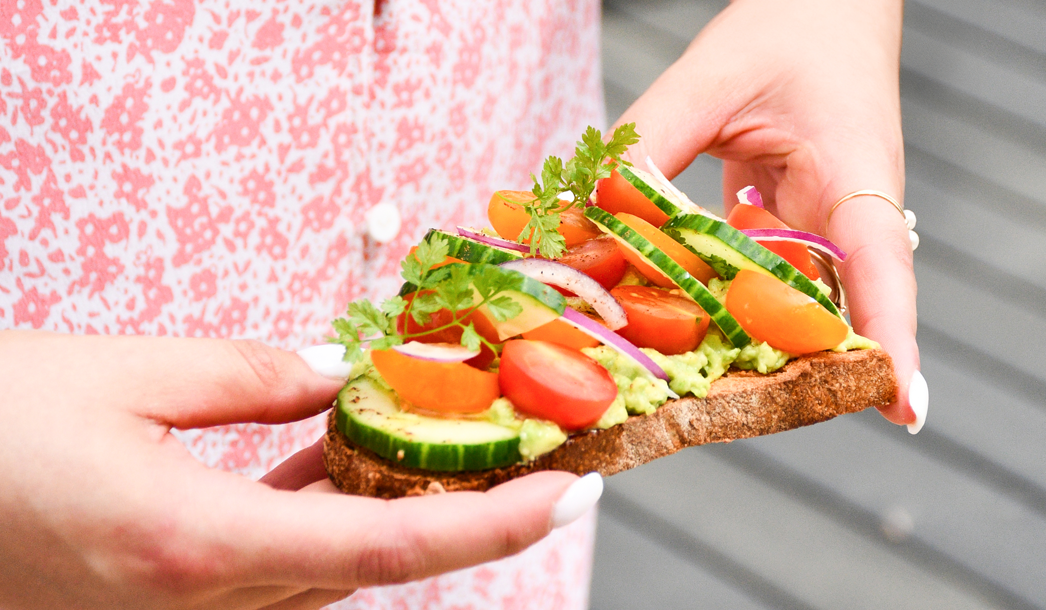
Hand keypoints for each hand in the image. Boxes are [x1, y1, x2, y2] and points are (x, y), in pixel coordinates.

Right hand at [0, 332, 597, 609]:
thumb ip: (242, 377)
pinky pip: (264, 572)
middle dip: (458, 515)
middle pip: (366, 570)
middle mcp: (191, 601)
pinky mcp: (147, 603)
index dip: (489, 529)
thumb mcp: (113, 374)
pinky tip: (332, 462)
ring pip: (318, 577)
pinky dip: (315, 523)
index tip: (564, 495)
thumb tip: (331, 376)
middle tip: (529, 452)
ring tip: (444, 442)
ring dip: (387, 517)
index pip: (384, 551)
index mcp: (192, 544)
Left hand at [615, 0, 925, 430]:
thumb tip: (595, 213)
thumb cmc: (792, 26)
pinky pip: (756, 281)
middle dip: (793, 368)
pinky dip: (712, 300)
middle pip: (835, 315)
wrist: (823, 5)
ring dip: (739, 340)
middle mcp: (850, 219)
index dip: (894, 342)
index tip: (904, 409)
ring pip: (789, 306)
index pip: (885, 271)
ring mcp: (822, 228)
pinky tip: (656, 317)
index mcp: (857, 179)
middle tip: (730, 413)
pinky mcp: (790, 227)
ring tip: (673, 381)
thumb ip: (652, 142)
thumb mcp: (713, 75)